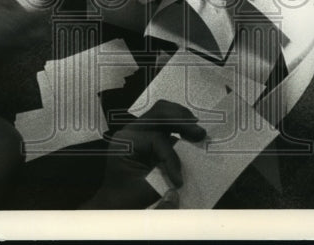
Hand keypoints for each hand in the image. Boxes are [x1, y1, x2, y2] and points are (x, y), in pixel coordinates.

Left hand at [84, 100, 205, 208]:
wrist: (114, 201)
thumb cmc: (125, 197)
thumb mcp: (144, 190)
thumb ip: (164, 180)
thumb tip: (184, 175)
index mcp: (126, 142)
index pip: (155, 139)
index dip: (171, 158)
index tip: (179, 181)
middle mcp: (131, 131)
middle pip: (159, 113)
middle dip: (181, 121)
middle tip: (200, 133)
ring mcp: (138, 130)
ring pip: (162, 112)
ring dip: (182, 119)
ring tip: (197, 132)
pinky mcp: (146, 134)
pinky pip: (164, 121)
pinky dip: (178, 123)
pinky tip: (189, 133)